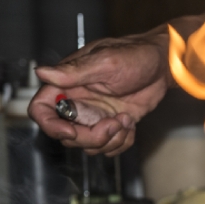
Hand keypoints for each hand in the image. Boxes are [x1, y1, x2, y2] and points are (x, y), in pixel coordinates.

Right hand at [29, 32, 171, 155]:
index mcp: (67, 84)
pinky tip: (130, 123)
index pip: (41, 110)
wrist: (163, 67)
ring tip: (125, 119)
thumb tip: (42, 72)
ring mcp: (94, 116)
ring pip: (88, 145)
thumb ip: (73, 72)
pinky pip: (108, 147)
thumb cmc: (136, 56)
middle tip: (112, 123)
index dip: (50, 126)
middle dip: (90, 137)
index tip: (71, 131)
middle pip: (66, 135)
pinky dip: (121, 142)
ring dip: (110, 140)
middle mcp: (77, 102)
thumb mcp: (105, 62)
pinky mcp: (111, 126)